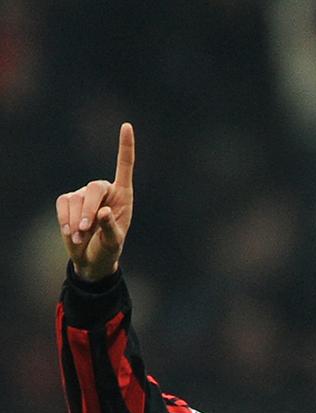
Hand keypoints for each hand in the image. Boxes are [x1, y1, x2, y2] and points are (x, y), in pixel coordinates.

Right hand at [57, 122, 135, 281]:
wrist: (91, 258)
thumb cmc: (109, 247)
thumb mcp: (114, 241)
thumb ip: (110, 228)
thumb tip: (102, 212)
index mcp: (123, 194)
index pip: (125, 166)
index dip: (125, 146)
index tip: (126, 126)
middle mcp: (104, 190)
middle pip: (94, 188)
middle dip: (88, 210)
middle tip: (86, 230)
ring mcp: (84, 194)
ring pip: (76, 200)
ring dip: (77, 222)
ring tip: (80, 237)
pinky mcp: (68, 200)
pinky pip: (63, 205)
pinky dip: (65, 220)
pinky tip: (70, 233)